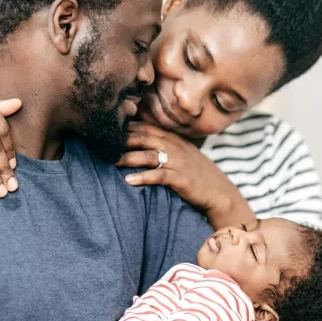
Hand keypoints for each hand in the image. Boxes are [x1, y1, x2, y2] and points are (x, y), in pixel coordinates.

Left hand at [116, 122, 255, 227]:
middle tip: (102, 143)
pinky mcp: (181, 178)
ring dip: (128, 157)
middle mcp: (175, 147)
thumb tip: (139, 142)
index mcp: (173, 139)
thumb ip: (164, 145)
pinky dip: (143, 177)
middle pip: (144, 137)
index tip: (107, 131)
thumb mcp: (182, 154)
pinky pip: (159, 175)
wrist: (219, 192)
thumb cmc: (197, 174)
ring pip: (149, 155)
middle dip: (122, 140)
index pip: (146, 128)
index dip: (126, 128)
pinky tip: (129, 181)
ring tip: (111, 161)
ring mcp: (178, 162)